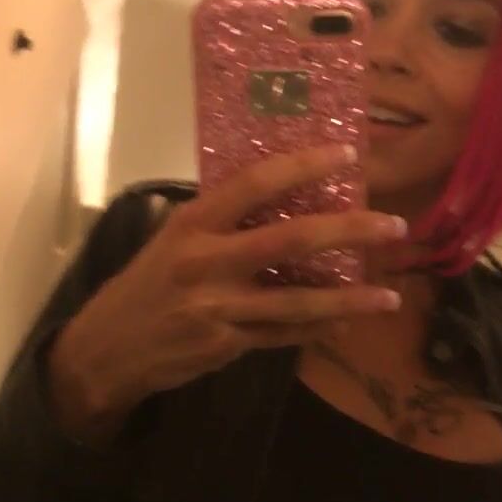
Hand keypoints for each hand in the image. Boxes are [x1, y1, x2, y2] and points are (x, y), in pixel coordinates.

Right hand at [46, 145, 405, 441]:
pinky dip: (319, 330)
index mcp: (193, 223)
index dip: (304, 166)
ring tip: (390, 297)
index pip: (255, 183)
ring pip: (298, 301)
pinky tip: (348, 323)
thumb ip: (220, 222)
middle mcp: (207, 262)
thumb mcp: (171, 239)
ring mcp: (218, 308)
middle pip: (292, 239)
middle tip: (394, 227)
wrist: (107, 348)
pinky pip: (284, 335)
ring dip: (349, 299)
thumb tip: (282, 196)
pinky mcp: (227, 344)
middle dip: (350, 231)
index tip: (347, 154)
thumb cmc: (145, 284)